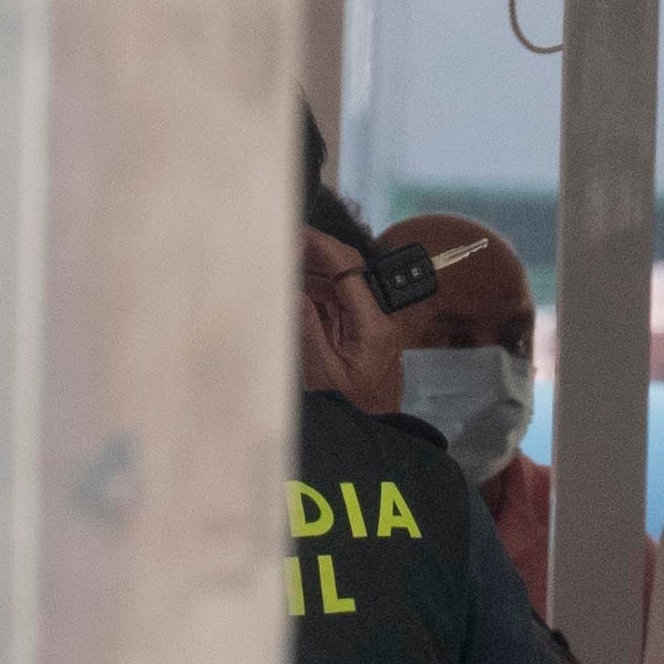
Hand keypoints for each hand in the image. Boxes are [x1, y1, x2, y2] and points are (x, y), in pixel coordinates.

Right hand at [300, 237, 405, 419]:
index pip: (350, 272)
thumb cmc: (351, 409)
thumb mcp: (323, 374)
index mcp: (375, 327)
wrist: (372, 430)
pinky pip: (338, 299)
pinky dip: (317, 288)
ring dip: (314, 268)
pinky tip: (296, 282)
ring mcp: (370, 321)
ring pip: (342, 282)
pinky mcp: (361, 328)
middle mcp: (378, 318)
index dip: (324, 248)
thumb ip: (308, 329)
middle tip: (287, 239)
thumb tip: (293, 290)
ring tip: (285, 258)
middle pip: (349, 270)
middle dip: (318, 251)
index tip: (300, 233)